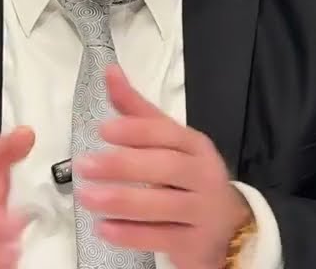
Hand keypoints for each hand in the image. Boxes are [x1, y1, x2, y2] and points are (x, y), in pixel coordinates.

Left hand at [75, 64, 253, 268]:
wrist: (230, 227)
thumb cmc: (189, 176)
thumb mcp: (168, 141)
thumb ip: (137, 110)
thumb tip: (110, 71)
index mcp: (195, 145)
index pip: (168, 133)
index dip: (136, 131)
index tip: (103, 130)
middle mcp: (203, 175)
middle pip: (166, 167)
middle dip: (123, 166)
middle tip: (84, 166)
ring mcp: (202, 211)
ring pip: (163, 205)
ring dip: (122, 201)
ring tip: (87, 197)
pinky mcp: (195, 243)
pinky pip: (161, 238)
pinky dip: (131, 235)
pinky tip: (105, 229)